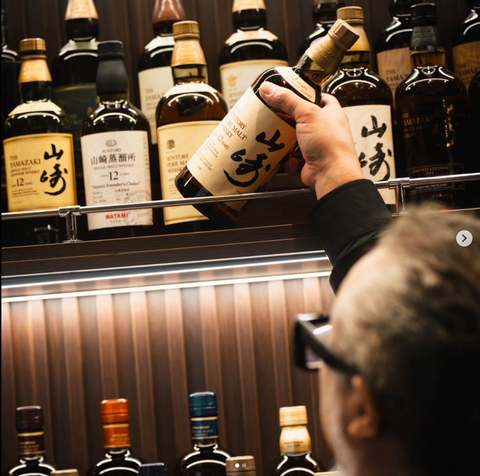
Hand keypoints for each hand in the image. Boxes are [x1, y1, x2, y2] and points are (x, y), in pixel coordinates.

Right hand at [260, 82, 363, 199]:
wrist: (332, 174)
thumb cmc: (331, 144)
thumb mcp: (307, 114)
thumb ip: (287, 99)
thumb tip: (269, 89)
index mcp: (331, 114)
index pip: (319, 98)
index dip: (305, 95)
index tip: (289, 93)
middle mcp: (325, 130)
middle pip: (302, 120)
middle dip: (288, 120)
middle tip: (275, 116)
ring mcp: (316, 148)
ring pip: (295, 141)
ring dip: (285, 142)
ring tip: (275, 137)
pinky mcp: (307, 163)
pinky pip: (292, 159)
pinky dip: (288, 160)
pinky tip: (288, 158)